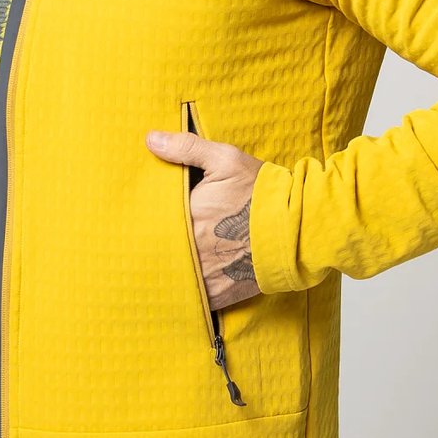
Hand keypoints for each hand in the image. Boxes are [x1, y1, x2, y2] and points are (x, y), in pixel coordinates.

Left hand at [145, 126, 264, 310]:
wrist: (299, 231)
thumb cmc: (262, 193)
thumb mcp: (226, 160)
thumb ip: (186, 148)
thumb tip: (151, 139)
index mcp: (187, 217)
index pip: (149, 220)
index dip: (145, 217)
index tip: (138, 215)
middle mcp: (191, 250)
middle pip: (156, 250)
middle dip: (151, 244)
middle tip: (141, 239)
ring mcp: (204, 277)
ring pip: (170, 276)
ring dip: (166, 269)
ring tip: (156, 261)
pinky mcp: (218, 296)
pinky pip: (191, 298)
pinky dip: (185, 291)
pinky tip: (181, 281)